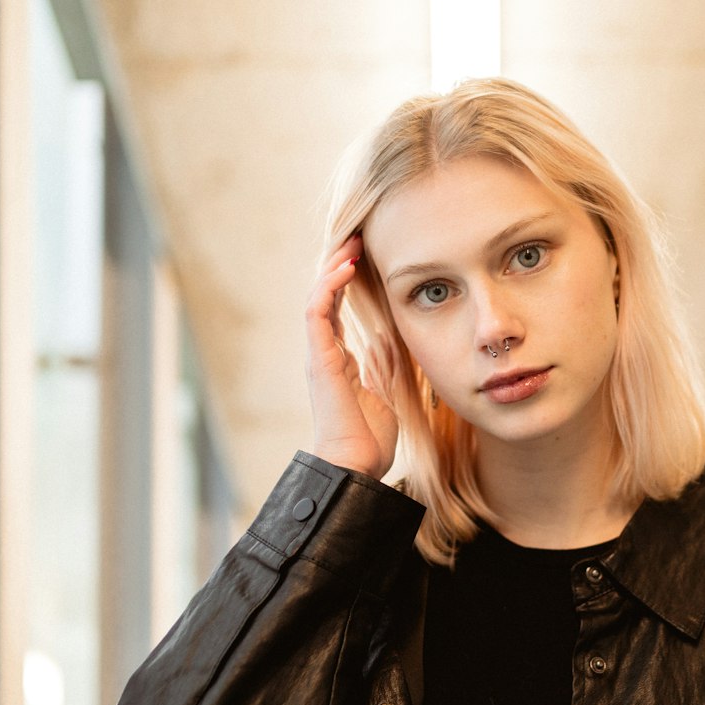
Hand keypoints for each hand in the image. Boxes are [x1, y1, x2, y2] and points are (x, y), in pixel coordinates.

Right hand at [305, 233, 398, 479]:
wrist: (356, 466)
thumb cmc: (370, 440)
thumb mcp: (384, 393)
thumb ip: (383, 366)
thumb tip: (387, 341)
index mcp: (338, 360)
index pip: (336, 309)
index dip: (346, 282)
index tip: (364, 256)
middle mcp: (324, 353)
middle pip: (324, 298)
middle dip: (338, 266)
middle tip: (357, 238)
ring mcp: (319, 355)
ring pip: (317, 298)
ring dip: (332, 268)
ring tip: (350, 243)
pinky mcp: (319, 359)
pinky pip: (317, 313)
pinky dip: (329, 287)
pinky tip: (344, 268)